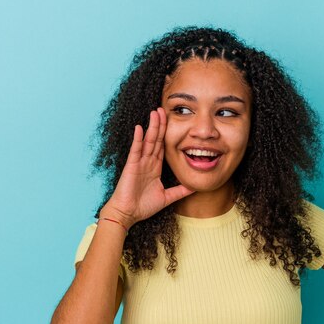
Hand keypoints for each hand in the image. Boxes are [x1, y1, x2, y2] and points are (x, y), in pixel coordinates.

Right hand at [101, 108, 193, 227]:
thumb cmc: (143, 206)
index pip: (163, 146)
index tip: (172, 121)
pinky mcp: (131, 167)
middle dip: (160, 125)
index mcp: (155, 167)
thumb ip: (180, 191)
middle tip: (163, 109)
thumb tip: (196, 187)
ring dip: (152, 127)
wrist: (128, 214)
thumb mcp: (167, 197)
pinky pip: (135, 151)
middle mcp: (147, 162)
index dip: (168, 134)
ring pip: (147, 141)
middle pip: (156, 139)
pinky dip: (138, 139)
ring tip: (155, 112)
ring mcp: (139, 163)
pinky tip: (139, 128)